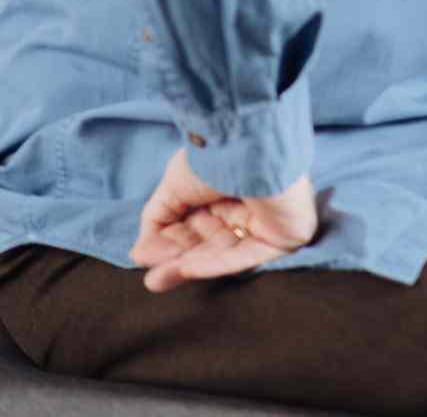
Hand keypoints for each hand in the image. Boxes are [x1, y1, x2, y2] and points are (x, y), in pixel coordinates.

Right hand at [128, 148, 316, 293]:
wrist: (250, 144)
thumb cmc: (214, 158)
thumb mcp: (173, 187)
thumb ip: (157, 220)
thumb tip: (140, 253)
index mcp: (227, 188)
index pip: (196, 224)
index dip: (171, 242)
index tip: (144, 257)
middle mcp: (248, 204)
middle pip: (209, 243)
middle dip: (178, 261)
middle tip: (152, 281)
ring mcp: (269, 221)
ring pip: (224, 253)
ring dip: (191, 266)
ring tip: (157, 280)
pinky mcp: (286, 235)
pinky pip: (247, 255)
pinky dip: (215, 263)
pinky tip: (187, 268)